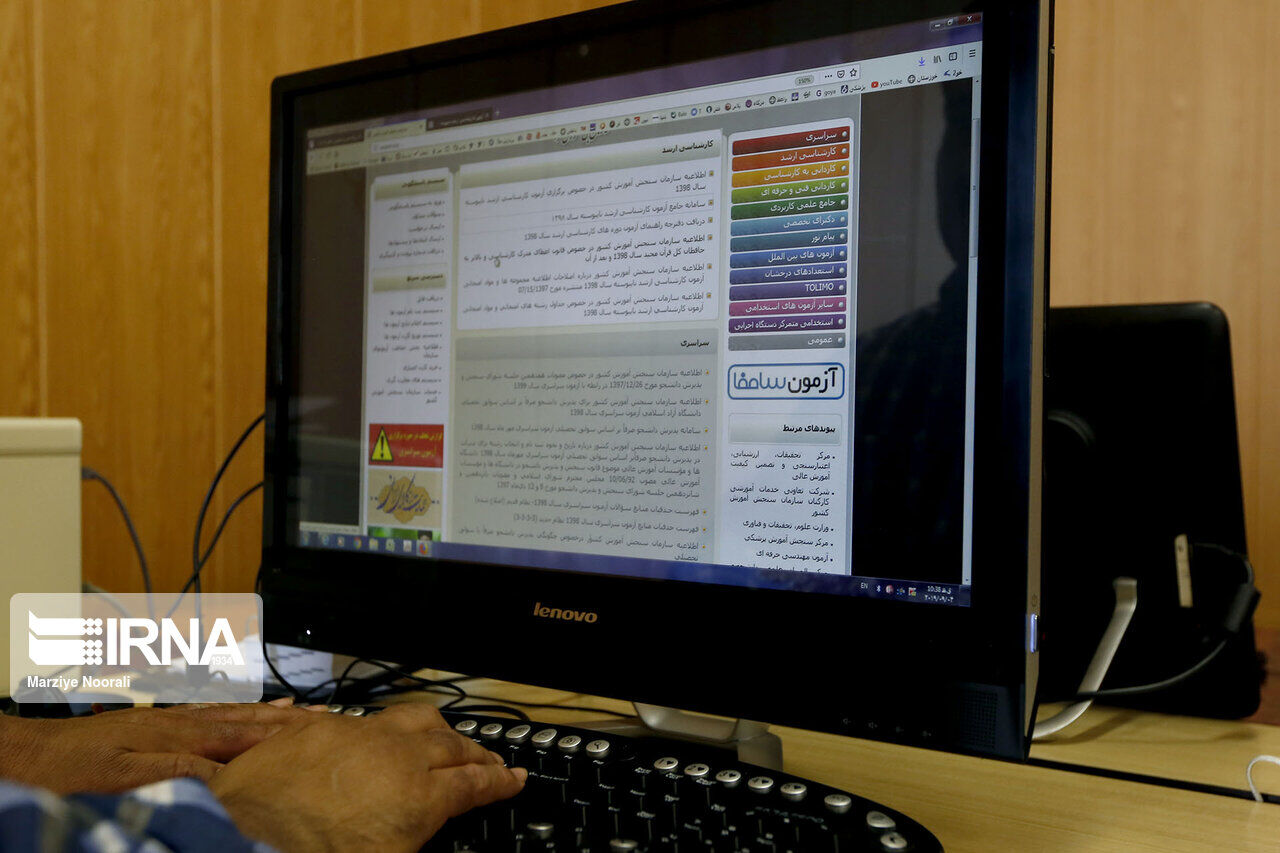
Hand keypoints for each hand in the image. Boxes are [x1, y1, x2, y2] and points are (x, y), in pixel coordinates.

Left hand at [0, 701, 304, 792]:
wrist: (31, 751)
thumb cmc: (71, 769)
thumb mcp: (124, 776)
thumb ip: (177, 768)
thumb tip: (223, 770)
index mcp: (176, 734)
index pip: (240, 733)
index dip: (279, 734)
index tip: (312, 731)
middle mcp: (177, 721)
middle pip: (241, 718)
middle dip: (282, 718)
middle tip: (317, 714)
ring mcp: (167, 720)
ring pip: (227, 713)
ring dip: (263, 712)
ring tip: (294, 708)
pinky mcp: (155, 724)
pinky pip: (208, 714)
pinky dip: (233, 712)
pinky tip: (239, 712)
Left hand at [210, 703, 526, 851]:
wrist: (240, 840)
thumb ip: (416, 837)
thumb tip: (427, 825)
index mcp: (420, 799)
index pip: (475, 784)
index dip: (500, 782)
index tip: (515, 779)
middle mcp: (396, 758)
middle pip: (453, 747)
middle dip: (477, 754)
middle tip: (491, 762)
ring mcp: (358, 737)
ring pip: (416, 719)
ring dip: (439, 730)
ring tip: (449, 738)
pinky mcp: (319, 728)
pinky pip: (365, 718)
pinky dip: (388, 727)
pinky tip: (386, 734)